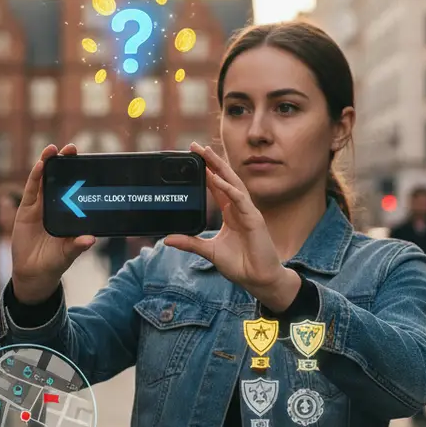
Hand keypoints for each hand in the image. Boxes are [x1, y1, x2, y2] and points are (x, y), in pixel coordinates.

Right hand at [12, 143, 95, 303]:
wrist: (33, 273)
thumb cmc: (54, 262)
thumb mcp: (68, 253)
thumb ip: (77, 246)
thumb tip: (91, 239)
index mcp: (69, 213)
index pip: (75, 188)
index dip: (79, 174)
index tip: (88, 160)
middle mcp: (55, 206)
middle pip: (60, 179)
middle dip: (65, 162)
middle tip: (72, 148)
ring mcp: (40, 206)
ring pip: (44, 180)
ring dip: (48, 163)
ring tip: (53, 149)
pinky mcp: (26, 210)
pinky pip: (31, 190)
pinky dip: (35, 177)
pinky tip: (40, 165)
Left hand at [163, 143, 298, 309]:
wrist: (258, 279)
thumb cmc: (240, 264)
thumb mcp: (209, 251)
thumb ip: (190, 243)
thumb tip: (167, 239)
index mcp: (231, 213)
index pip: (217, 185)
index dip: (207, 170)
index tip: (193, 157)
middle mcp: (239, 208)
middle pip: (225, 178)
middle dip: (212, 161)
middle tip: (195, 146)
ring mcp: (248, 212)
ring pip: (233, 183)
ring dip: (220, 168)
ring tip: (207, 154)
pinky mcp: (255, 219)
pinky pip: (240, 200)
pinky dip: (229, 189)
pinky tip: (218, 179)